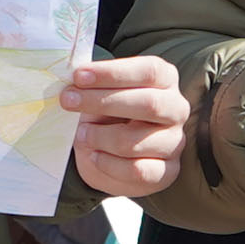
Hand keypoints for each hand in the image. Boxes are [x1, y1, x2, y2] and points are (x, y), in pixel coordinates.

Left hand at [64, 55, 188, 196]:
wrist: (110, 155)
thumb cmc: (105, 115)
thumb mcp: (99, 94)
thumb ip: (91, 86)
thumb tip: (72, 83)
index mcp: (164, 80)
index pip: (149, 71)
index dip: (113, 73)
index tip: (78, 76)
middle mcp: (176, 109)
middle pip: (149, 103)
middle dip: (103, 101)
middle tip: (68, 101)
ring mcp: (174, 141)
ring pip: (136, 140)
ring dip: (99, 137)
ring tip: (82, 134)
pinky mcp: (166, 171)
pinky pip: (135, 170)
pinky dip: (107, 163)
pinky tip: (93, 155)